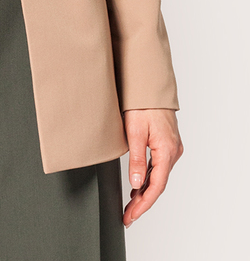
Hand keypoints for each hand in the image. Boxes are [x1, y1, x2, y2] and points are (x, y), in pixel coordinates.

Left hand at [122, 108, 183, 226]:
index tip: (131, 215)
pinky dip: (148, 178)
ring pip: (159, 176)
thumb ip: (136, 159)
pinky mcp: (167, 143)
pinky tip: (138, 185)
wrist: (150, 85)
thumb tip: (136, 184)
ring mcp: (171, 148)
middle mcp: (173, 151)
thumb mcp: (134, 132)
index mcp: (166, 151)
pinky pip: (159, 167)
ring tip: (130, 205)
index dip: (143, 204)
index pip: (156, 186)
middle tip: (128, 215)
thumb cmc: (142, 104)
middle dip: (143, 202)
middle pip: (158, 184)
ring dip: (145, 191)